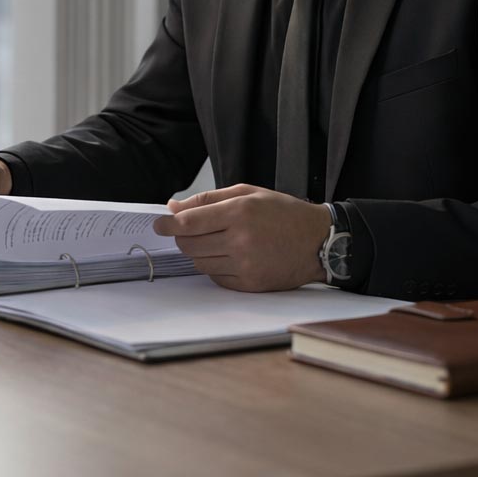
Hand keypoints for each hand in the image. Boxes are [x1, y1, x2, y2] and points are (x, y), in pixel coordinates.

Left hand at [151, 184, 331, 292]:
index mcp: (240, 212)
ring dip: (199, 253)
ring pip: (200, 263)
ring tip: (215, 242)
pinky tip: (228, 256)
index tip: (159, 224)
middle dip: (182, 238)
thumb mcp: (248, 193)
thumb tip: (174, 208)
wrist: (317, 241)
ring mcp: (245, 265)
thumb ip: (209, 199)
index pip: (189, 223)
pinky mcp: (250, 284)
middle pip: (190, 245)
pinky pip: (216, 278)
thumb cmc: (283, 213)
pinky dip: (215, 267)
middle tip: (189, 231)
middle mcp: (241, 240)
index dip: (168, 225)